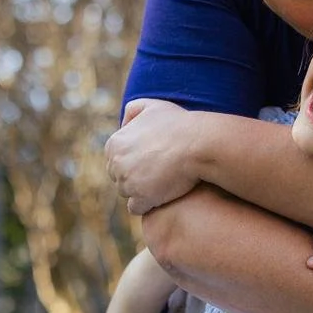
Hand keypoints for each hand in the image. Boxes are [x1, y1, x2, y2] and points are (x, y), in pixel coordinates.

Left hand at [105, 99, 201, 214]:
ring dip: (141, 191)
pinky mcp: (141, 199)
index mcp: (113, 144)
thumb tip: (123, 126)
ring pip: (128, 193)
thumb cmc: (179, 123)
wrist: (199, 143)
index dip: (134, 161)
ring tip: (162, 182)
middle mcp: (115, 164)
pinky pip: (137, 208)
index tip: (151, 160)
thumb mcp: (152, 105)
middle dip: (135, 176)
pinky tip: (161, 196)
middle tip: (158, 172)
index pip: (116, 160)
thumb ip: (132, 111)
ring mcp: (127, 183)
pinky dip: (147, 204)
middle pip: (119, 178)